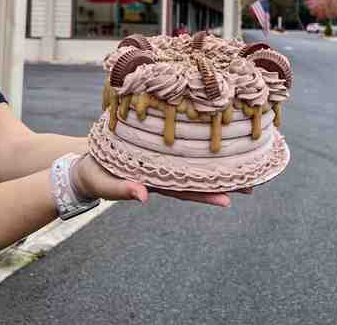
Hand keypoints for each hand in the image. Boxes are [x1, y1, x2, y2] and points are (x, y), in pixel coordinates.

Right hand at [72, 155, 252, 207]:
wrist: (83, 162)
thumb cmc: (94, 175)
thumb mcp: (105, 184)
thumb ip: (123, 190)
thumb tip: (143, 196)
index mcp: (155, 182)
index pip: (186, 190)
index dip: (206, 194)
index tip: (229, 198)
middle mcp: (164, 172)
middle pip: (198, 178)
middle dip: (223, 181)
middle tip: (253, 183)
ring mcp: (162, 160)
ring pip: (194, 163)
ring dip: (217, 163)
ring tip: (245, 162)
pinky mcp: (156, 148)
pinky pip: (181, 146)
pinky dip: (197, 145)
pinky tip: (213, 139)